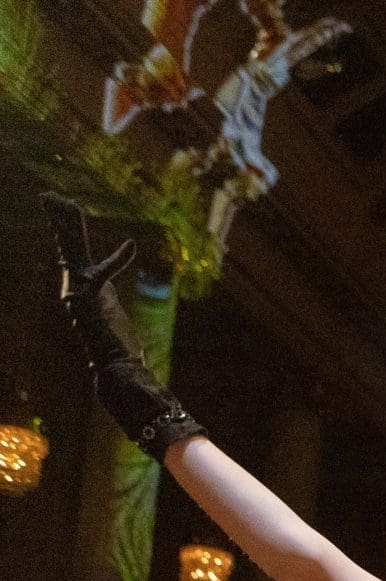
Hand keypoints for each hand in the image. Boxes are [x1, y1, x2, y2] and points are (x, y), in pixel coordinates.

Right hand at [40, 193, 198, 455]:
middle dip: (60, 222)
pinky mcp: (87, 306)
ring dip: (66, 228)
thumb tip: (124, 321)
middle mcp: (76, 292)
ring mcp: (78, 298)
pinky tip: (131, 246)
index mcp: (87, 291)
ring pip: (71, 254)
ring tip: (59, 201)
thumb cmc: (123, 356)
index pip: (75, 255)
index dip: (69, 232)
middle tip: (52, 195)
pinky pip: (102, 276)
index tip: (66, 207)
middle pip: (68, 248)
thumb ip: (116, 313)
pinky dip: (117, 262)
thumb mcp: (118, 322)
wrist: (119, 376)